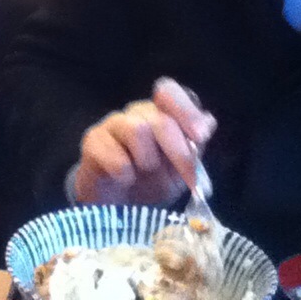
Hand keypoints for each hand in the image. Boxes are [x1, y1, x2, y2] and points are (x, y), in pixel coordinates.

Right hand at [74, 77, 216, 205]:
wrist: (116, 207)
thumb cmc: (151, 183)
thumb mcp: (181, 171)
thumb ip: (194, 147)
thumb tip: (208, 122)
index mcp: (160, 114)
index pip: (169, 93)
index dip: (186, 110)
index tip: (200, 135)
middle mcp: (136, 113)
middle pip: (159, 118)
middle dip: (177, 150)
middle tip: (186, 177)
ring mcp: (112, 125)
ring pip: (136, 129)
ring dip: (147, 159)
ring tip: (144, 173)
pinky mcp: (92, 142)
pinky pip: (111, 151)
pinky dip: (123, 170)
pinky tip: (125, 179)